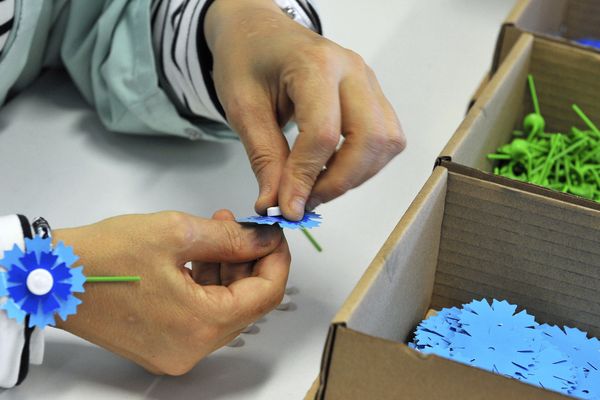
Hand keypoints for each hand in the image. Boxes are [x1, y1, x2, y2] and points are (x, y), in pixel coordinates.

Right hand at [54, 211, 289, 374]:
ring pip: (225, 309)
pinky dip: (208, 286)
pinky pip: (202, 317)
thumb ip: (231, 237)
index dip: (276, 260)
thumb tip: (264, 239)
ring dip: (228, 271)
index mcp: (200, 324)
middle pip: (247, 304)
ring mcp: (176, 351)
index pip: (265, 295)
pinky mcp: (163, 345)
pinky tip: (200, 257)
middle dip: (249, 262)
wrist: (53, 277)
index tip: (273, 236)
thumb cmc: (101, 258)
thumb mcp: (177, 233)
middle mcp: (191, 348)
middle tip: (242, 228)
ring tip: (217, 234)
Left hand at [205, 0, 405, 219]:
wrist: (259, 31)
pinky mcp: (373, 94)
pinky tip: (333, 168)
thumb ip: (264, 158)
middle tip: (306, 201)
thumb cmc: (247, 58)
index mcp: (314, 64)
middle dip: (339, 182)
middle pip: (369, 139)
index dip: (307, 178)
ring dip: (355, 175)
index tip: (290, 207)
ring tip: (316, 186)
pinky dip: (364, 163)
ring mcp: (367, 80)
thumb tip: (277, 203)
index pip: (323, 133)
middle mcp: (351, 69)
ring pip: (386, 142)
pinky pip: (386, 138)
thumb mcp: (242, 108)